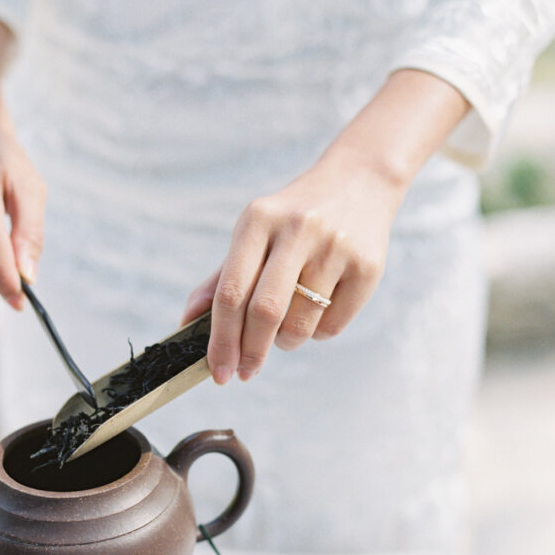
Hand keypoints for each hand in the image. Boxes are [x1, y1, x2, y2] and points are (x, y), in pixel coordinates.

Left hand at [182, 148, 404, 382]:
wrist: (359, 182)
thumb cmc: (292, 220)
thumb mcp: (253, 235)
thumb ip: (220, 279)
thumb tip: (187, 323)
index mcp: (258, 219)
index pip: (230, 292)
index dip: (221, 340)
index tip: (217, 371)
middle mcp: (297, 229)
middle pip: (265, 312)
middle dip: (250, 352)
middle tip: (246, 372)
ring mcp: (335, 247)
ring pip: (300, 325)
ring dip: (286, 343)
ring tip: (285, 330)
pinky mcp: (367, 267)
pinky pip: (332, 326)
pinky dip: (317, 333)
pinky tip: (317, 312)